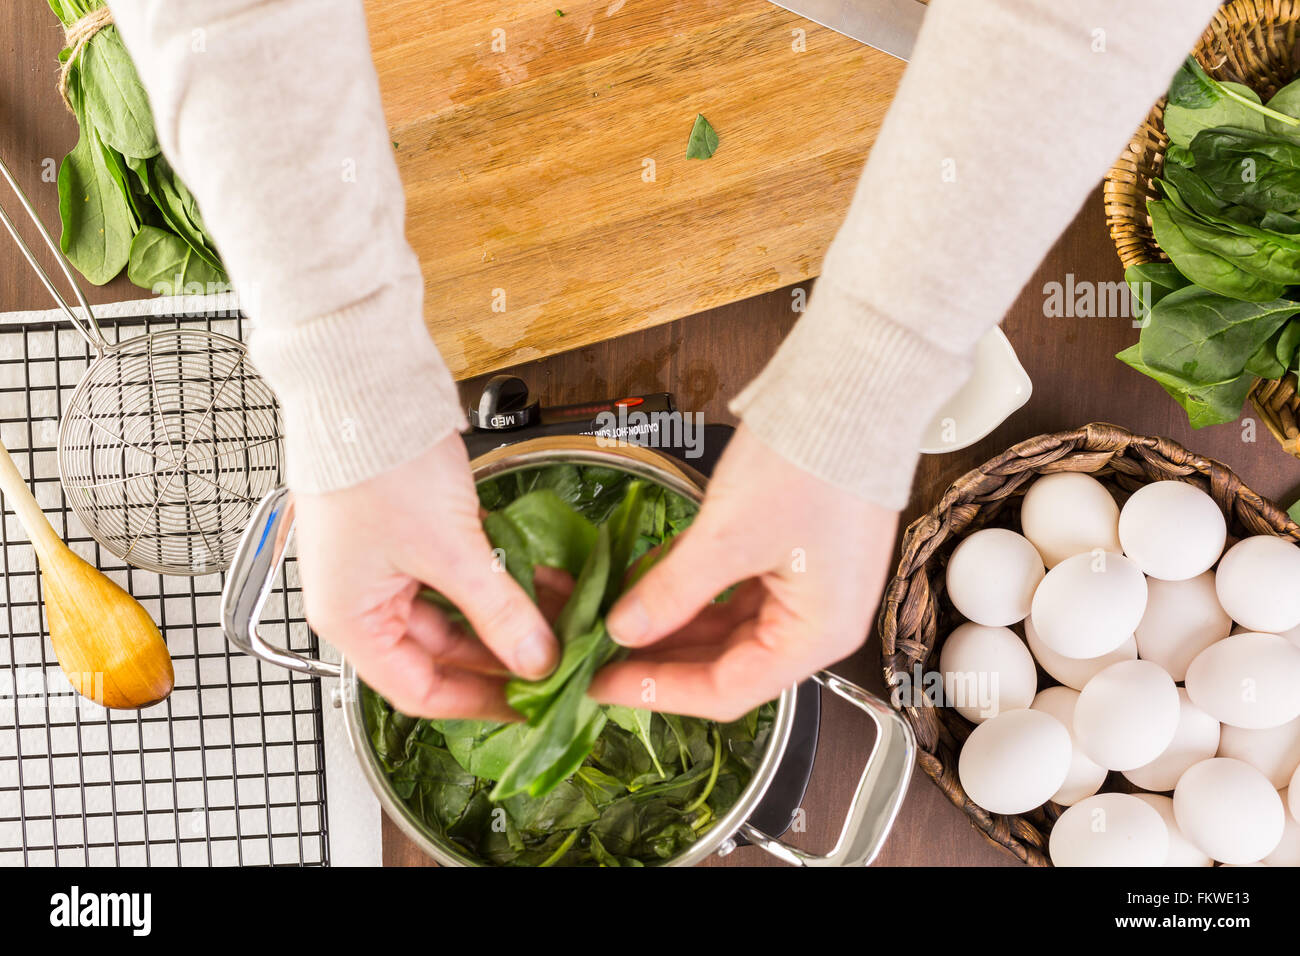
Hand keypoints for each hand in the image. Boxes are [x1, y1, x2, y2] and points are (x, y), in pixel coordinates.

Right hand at [293, 433, 558, 719]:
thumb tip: (537, 660)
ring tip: (560, 621)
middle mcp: (363, 599)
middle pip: (442, 652)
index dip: (478, 704)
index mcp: (351, 620)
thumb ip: (498, 612)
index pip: (419, 691)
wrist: (365, 384)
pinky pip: (459, 573)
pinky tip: (542, 581)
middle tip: (556, 664)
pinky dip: (498, 579)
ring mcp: (386, 563)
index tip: (528, 708)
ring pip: (456, 611)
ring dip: (507, 616)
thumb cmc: (382, 466)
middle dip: (502, 656)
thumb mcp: (452, 551)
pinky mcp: (409, 531)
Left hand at [590, 425, 898, 721]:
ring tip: (608, 612)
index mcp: (817, 635)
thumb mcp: (729, 535)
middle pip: (723, 662)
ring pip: (722, 627)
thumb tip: (624, 628)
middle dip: (654, 654)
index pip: (725, 691)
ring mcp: (806, 587)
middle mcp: (817, 622)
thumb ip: (672, 591)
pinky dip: (687, 591)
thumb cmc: (811, 462)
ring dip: (666, 621)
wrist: (851, 389)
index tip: (601, 683)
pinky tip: (643, 583)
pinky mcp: (792, 556)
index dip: (656, 691)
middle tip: (593, 646)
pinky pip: (730, 592)